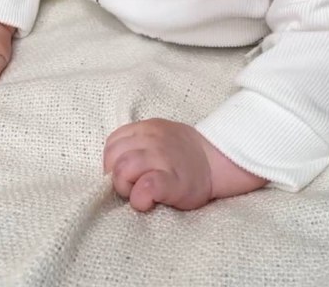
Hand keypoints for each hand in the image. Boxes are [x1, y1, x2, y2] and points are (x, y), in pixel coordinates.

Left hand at [104, 118, 267, 211]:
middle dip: (117, 177)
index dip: (113, 162)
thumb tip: (112, 163)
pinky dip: (140, 197)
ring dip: (126, 187)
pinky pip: (145, 187)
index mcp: (147, 129)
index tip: (126, 173)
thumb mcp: (158, 137)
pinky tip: (148, 201)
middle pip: (113, 158)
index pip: (111, 144)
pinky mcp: (172, 183)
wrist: (217, 161)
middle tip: (133, 186)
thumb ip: (136, 143)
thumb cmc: (183, 154)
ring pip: (123, 169)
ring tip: (140, 193)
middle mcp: (152, 140)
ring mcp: (162, 159)